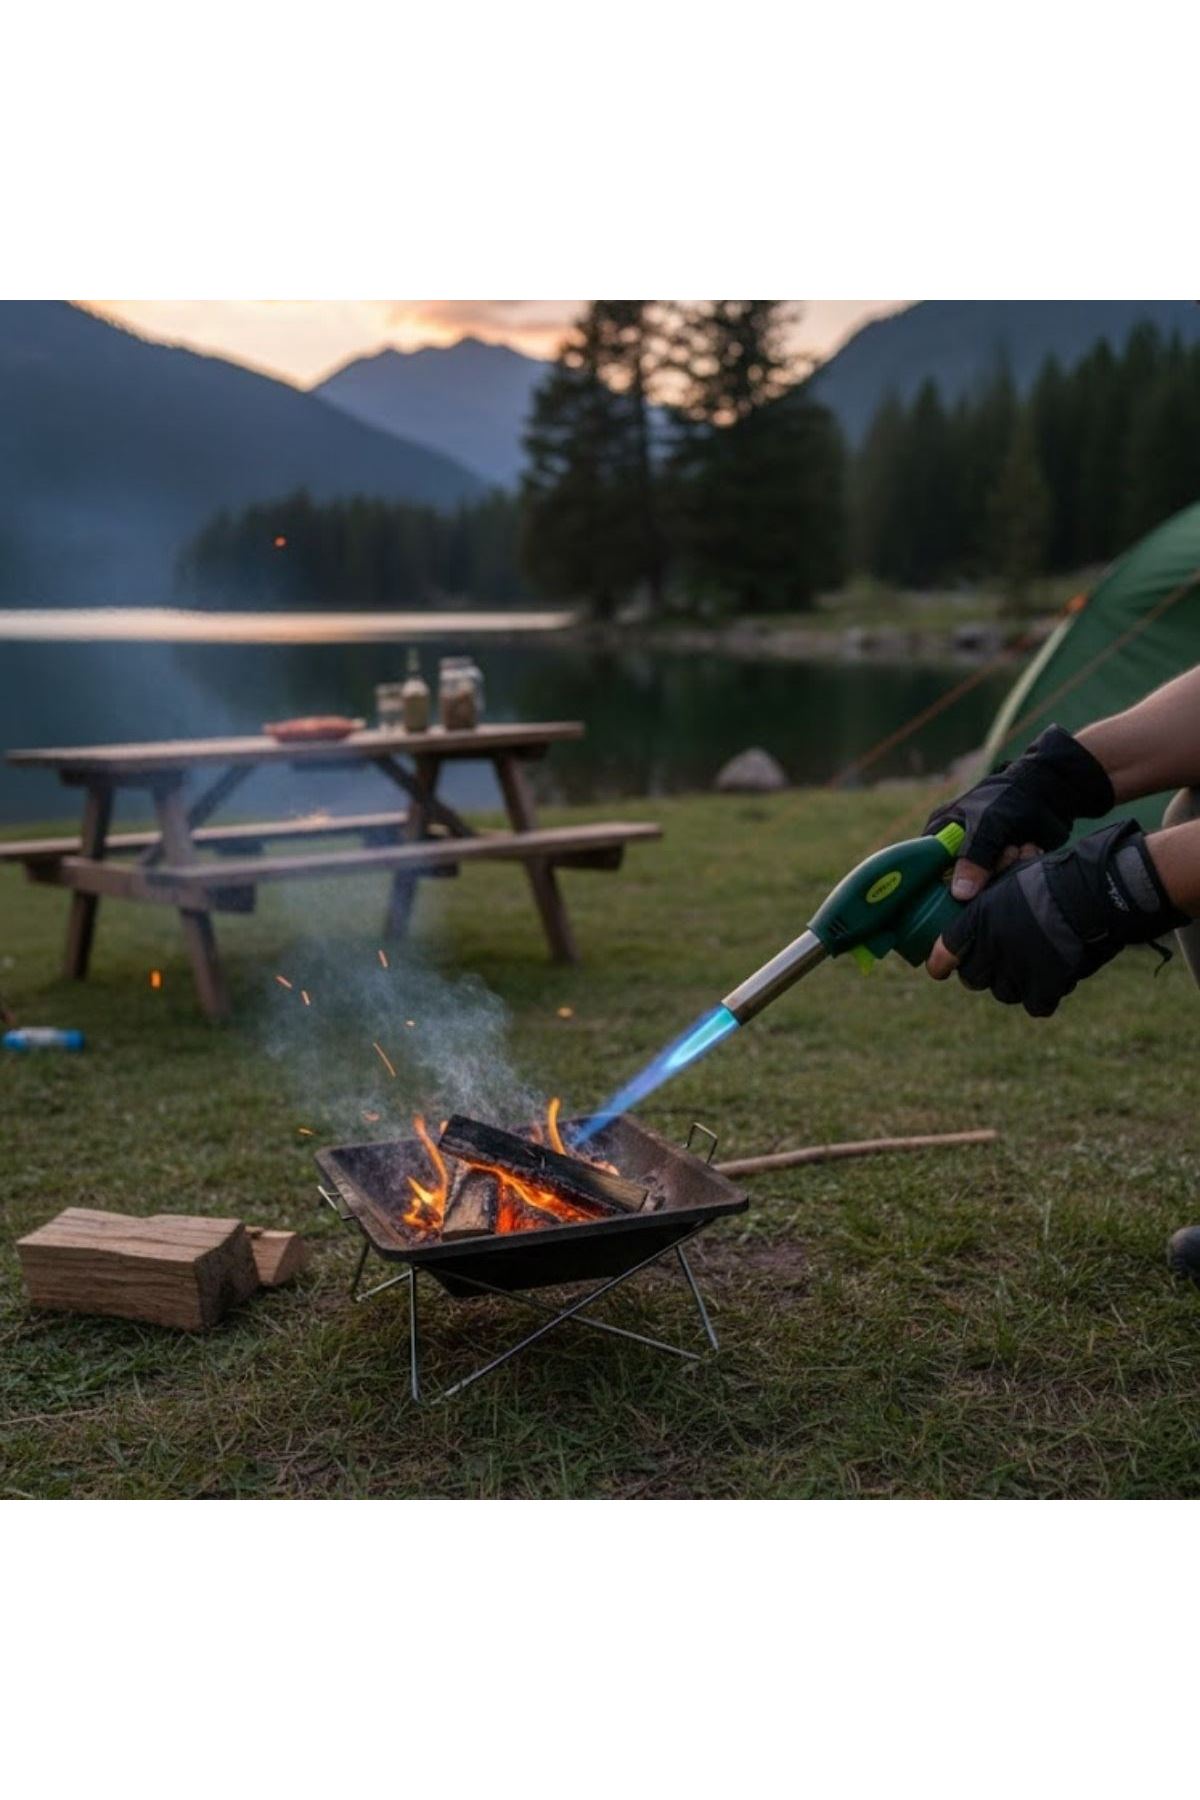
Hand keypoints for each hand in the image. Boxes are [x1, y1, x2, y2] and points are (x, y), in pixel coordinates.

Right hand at [925, 724, 1113, 901]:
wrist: (1051, 790)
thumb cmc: (1010, 797)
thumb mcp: (988, 824)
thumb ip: (973, 857)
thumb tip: (959, 895)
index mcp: (940, 833)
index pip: (925, 868)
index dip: (936, 884)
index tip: (957, 893)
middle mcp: (957, 850)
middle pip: (958, 883)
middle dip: (985, 875)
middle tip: (1005, 853)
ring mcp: (981, 860)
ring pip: (985, 886)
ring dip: (1007, 869)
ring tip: (1019, 846)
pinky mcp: (1003, 867)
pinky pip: (1005, 883)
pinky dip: (1019, 868)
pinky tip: (1029, 848)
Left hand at [925, 821, 1186, 1015]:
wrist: (1090, 892)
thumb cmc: (1055, 877)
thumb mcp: (1011, 877)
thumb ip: (990, 897)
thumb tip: (973, 899)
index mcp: (978, 918)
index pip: (946, 950)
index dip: (941, 963)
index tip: (939, 969)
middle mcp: (991, 948)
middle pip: (974, 978)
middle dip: (982, 973)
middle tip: (997, 966)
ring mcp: (1017, 970)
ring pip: (1004, 993)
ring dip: (1014, 984)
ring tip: (1030, 969)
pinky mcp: (1044, 987)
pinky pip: (1035, 1005)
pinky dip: (1043, 997)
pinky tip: (1053, 982)